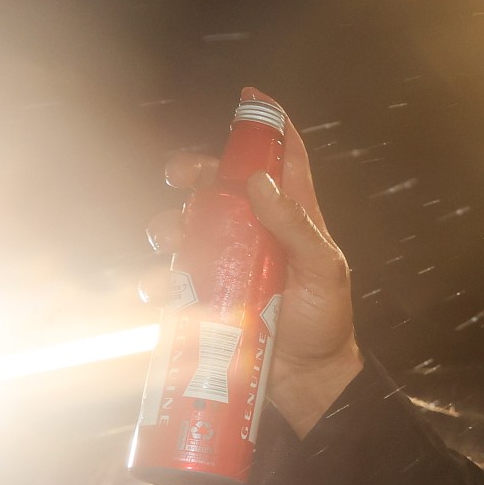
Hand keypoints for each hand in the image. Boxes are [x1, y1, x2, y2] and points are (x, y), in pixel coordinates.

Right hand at [150, 87, 359, 435]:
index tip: (250, 99)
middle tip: (179, 176)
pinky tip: (161, 288)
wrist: (309, 385)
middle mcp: (259, 235)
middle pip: (219, 187)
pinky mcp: (209, 296)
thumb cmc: (325, 325)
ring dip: (169, 225)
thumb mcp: (322, 270)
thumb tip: (257, 180)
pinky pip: (171, 278)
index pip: (284, 162)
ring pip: (186, 228)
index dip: (268, 128)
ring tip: (169, 239)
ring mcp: (231, 265)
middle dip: (195, 174)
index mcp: (295, 221)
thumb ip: (294, 225)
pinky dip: (158, 278)